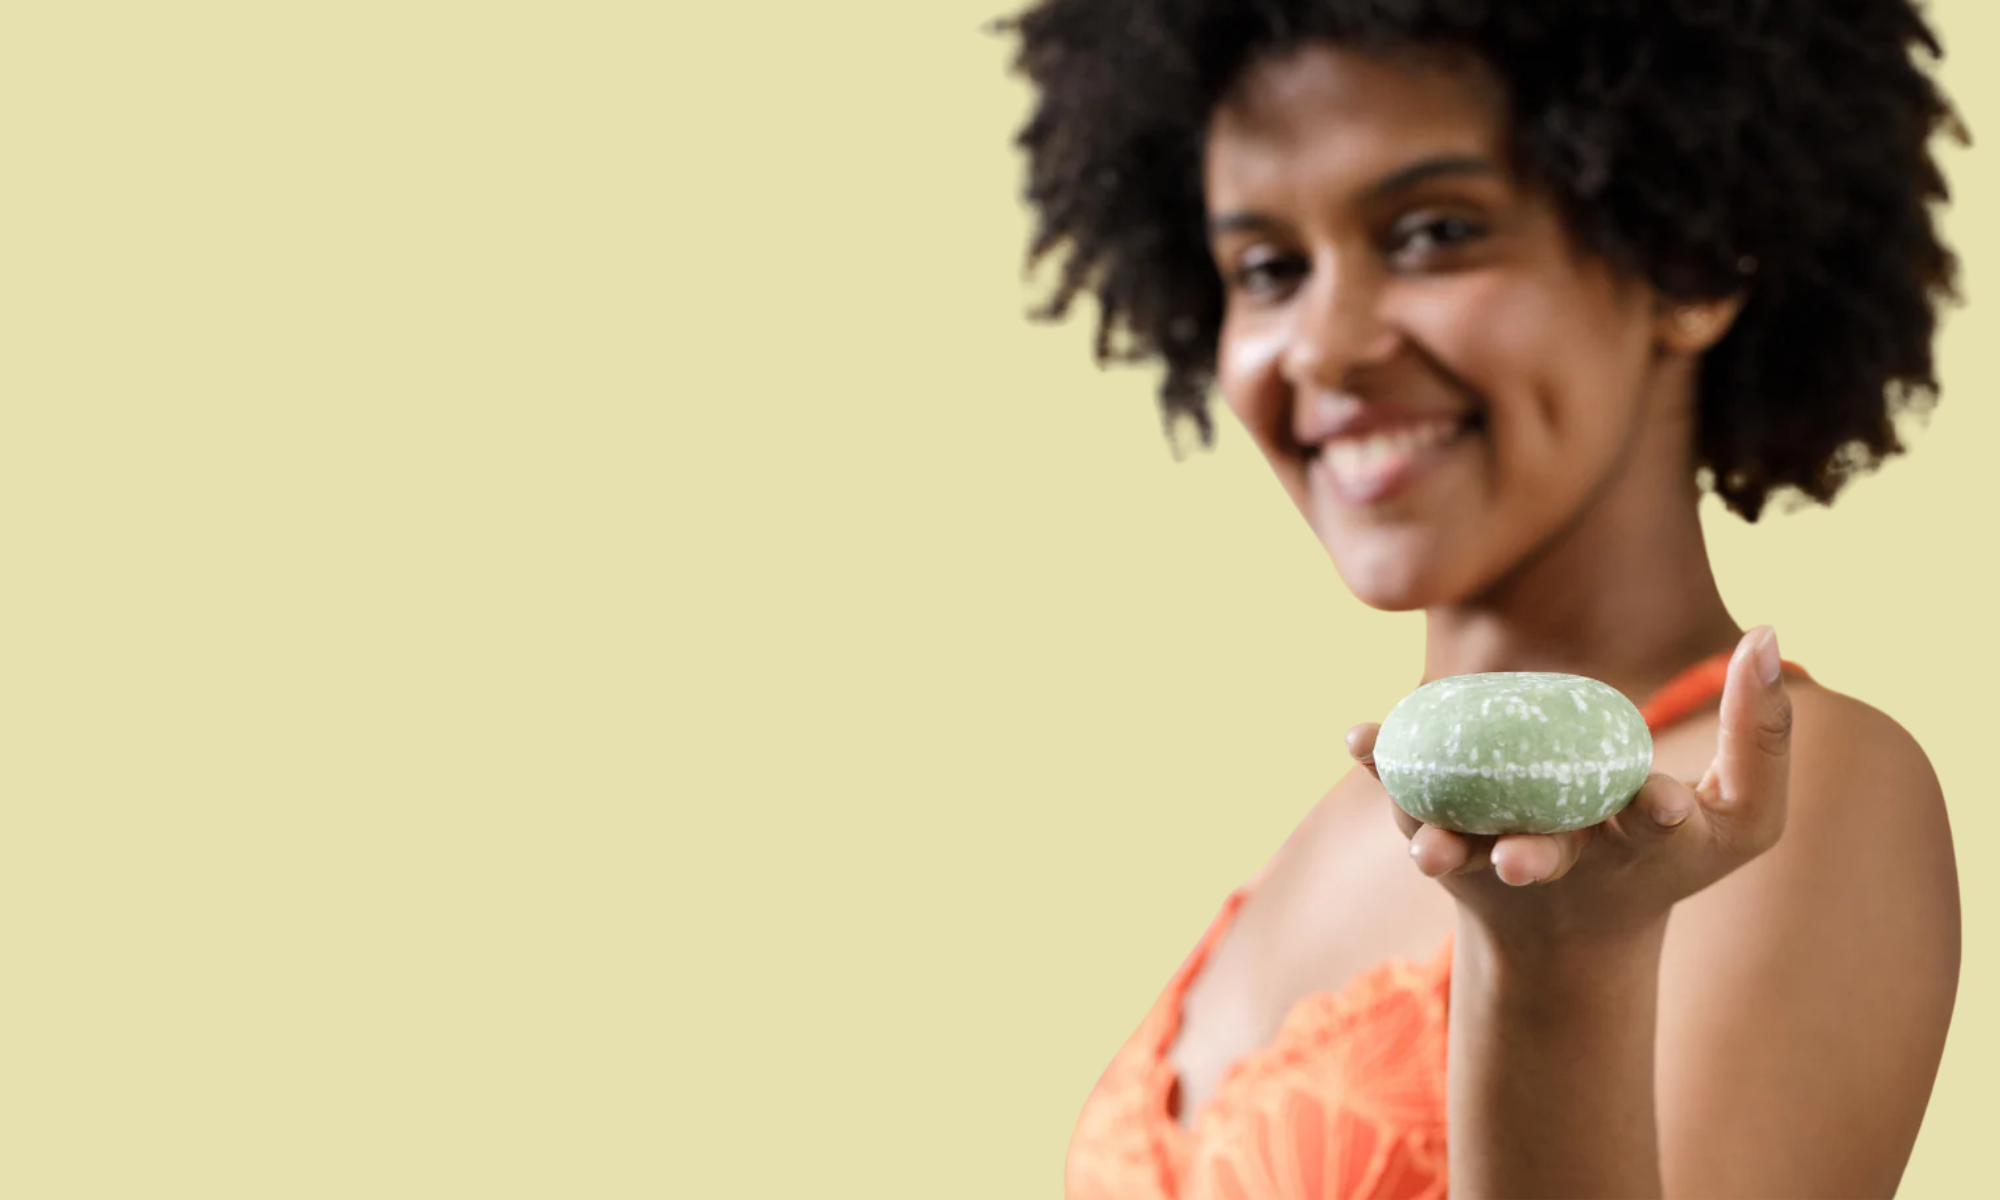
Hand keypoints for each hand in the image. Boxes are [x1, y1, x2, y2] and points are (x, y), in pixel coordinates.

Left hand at [1345, 627, 1793, 942]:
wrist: (1567, 931)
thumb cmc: (1668, 857)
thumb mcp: (1742, 815)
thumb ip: (1765, 734)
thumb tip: (1769, 634)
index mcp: (1641, 849)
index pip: (1652, 827)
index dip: (1655, 814)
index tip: (1659, 803)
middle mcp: (1564, 859)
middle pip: (1548, 858)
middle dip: (1534, 858)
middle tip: (1516, 860)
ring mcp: (1493, 852)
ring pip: (1463, 847)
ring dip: (1441, 843)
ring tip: (1421, 844)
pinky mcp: (1444, 837)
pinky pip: (1406, 800)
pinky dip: (1382, 770)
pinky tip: (1360, 737)